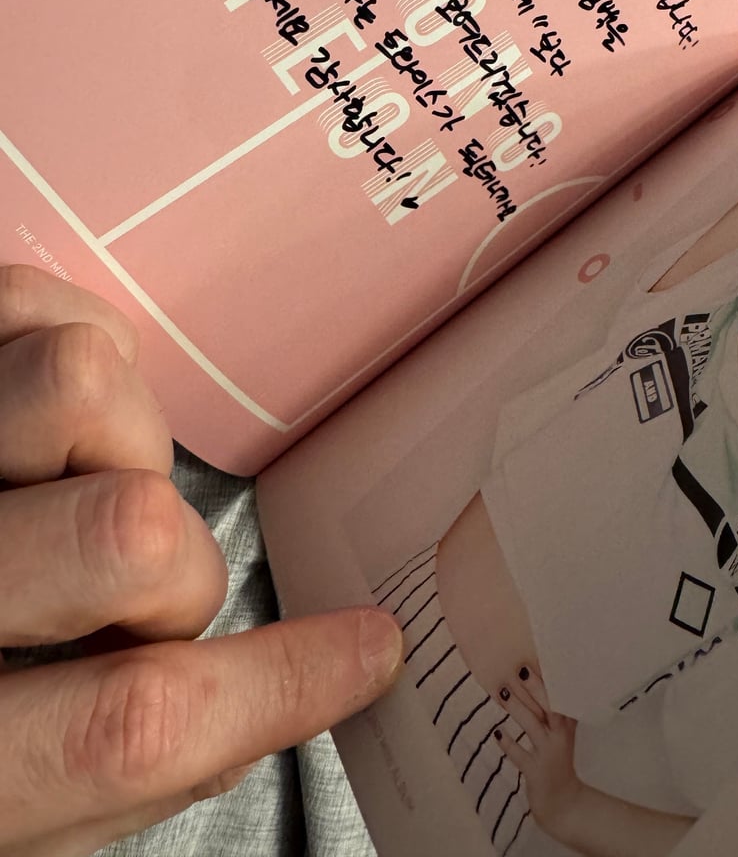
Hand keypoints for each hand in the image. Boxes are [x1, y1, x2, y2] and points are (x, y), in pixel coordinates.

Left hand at [0, 265, 402, 856]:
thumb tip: (269, 700)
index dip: (279, 689)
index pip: (130, 728)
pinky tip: (36, 417)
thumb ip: (108, 769)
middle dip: (173, 570)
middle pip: (131, 538)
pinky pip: (40, 302)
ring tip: (70, 477)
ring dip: (123, 440)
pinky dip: (73, 346)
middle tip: (127, 587)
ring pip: (89, 385)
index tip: (368, 647)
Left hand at [496, 665, 583, 840]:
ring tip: (502, 692)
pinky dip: (509, 744)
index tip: (536, 658)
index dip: (549, 678)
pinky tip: (498, 733)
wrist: (563, 801)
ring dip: (518, 708)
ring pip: (533, 725)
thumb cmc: (556, 760)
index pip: (560, 696)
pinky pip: (520, 755)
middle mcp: (560, 735)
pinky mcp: (535, 771)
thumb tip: (528, 681)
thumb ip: (548, 712)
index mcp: (566, 723)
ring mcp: (548, 753)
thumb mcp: (560, 735)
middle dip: (535, 687)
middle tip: (520, 668)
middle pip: (550, 706)